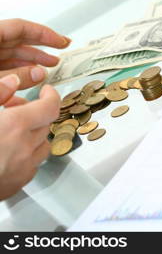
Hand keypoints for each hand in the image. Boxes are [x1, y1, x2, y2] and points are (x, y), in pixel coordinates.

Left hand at [0, 18, 70, 88]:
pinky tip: (31, 76)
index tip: (61, 42)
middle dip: (42, 46)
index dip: (44, 33)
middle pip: (17, 39)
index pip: (20, 27)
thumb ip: (16, 75)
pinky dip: (19, 69)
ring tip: (51, 65)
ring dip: (33, 60)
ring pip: (10, 54)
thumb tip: (38, 74)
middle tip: (62, 49)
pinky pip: (4, 65)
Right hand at [0, 75, 59, 199]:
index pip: (50, 107)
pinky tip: (7, 151)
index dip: (50, 96)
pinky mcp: (17, 184)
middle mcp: (24, 148)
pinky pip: (32, 164)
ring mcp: (23, 169)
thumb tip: (12, 82)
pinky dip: (26, 154)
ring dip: (32, 134)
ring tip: (10, 130)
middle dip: (34, 113)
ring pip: (42, 145)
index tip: (45, 91)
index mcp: (14, 127)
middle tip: (13, 108)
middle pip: (45, 124)